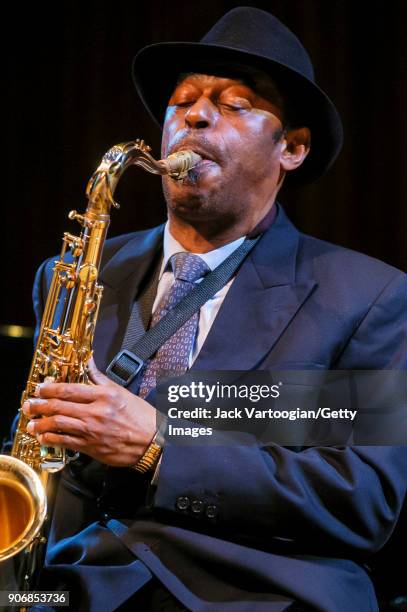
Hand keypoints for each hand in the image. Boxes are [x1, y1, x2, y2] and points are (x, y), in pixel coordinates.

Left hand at [22, 358, 156, 466]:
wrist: (152, 441)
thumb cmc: (140, 416)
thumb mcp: (121, 392)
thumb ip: (101, 378)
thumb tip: (89, 363)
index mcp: (104, 396)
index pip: (70, 390)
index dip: (50, 389)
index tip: (40, 388)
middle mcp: (96, 412)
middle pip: (59, 407)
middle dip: (40, 405)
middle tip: (29, 404)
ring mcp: (92, 431)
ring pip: (59, 425)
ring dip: (41, 424)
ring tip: (32, 423)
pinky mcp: (91, 447)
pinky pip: (66, 442)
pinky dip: (52, 439)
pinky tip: (44, 437)